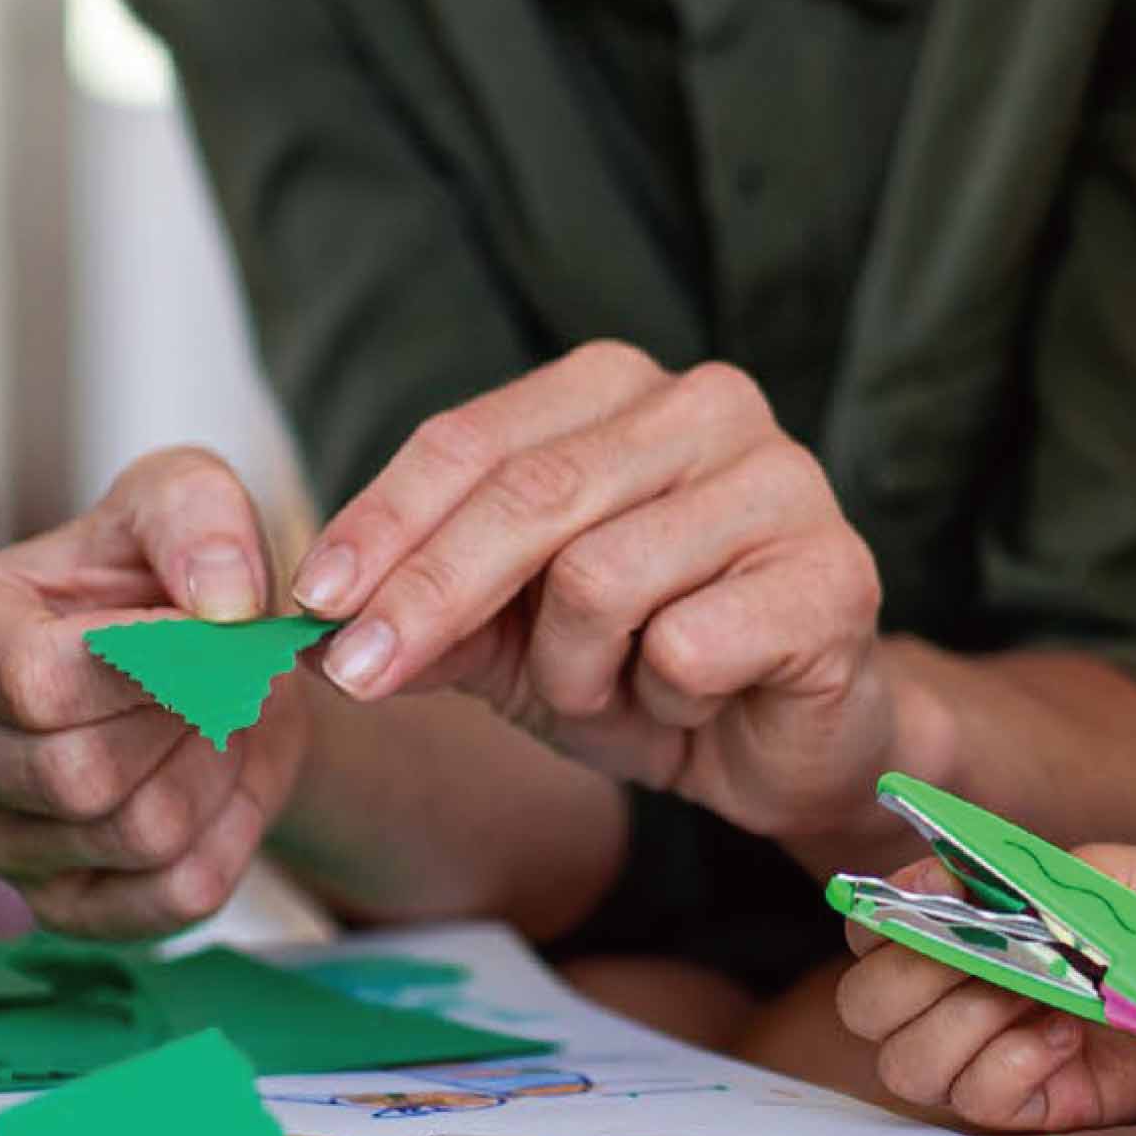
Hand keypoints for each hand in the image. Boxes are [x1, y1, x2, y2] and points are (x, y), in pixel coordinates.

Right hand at [0, 446, 308, 936]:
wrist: (215, 667)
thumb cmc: (173, 573)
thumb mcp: (186, 497)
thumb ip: (199, 518)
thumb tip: (220, 606)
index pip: (34, 681)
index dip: (152, 662)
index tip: (214, 626)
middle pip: (78, 772)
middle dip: (189, 715)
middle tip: (228, 671)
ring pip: (135, 835)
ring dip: (217, 766)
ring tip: (218, 716)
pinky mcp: (57, 908)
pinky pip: (171, 897)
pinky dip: (232, 834)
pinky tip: (220, 779)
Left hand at [289, 338, 892, 843]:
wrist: (781, 746)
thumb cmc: (641, 664)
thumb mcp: (505, 637)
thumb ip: (416, 612)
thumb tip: (301, 625)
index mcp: (620, 389)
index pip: (475, 439)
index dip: (383, 520)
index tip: (312, 599)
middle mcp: (708, 406)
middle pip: (531, 496)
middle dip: (429, 595)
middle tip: (361, 675)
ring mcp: (784, 481)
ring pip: (601, 577)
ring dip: (573, 669)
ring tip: (611, 687)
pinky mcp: (834, 573)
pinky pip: (687, 644)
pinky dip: (663, 697)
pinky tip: (693, 697)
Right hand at [834, 845, 1135, 1134]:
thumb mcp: (1108, 873)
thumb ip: (1029, 878)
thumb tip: (958, 888)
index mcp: (967, 922)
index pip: (872, 925)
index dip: (888, 911)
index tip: (941, 894)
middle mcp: (962, 991)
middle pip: (865, 1006)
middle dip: (910, 977)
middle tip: (981, 954)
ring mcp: (994, 1052)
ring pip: (907, 1065)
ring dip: (962, 1023)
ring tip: (1039, 994)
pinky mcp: (1036, 1104)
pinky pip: (978, 1102)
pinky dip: (1010, 1065)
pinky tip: (1064, 1035)